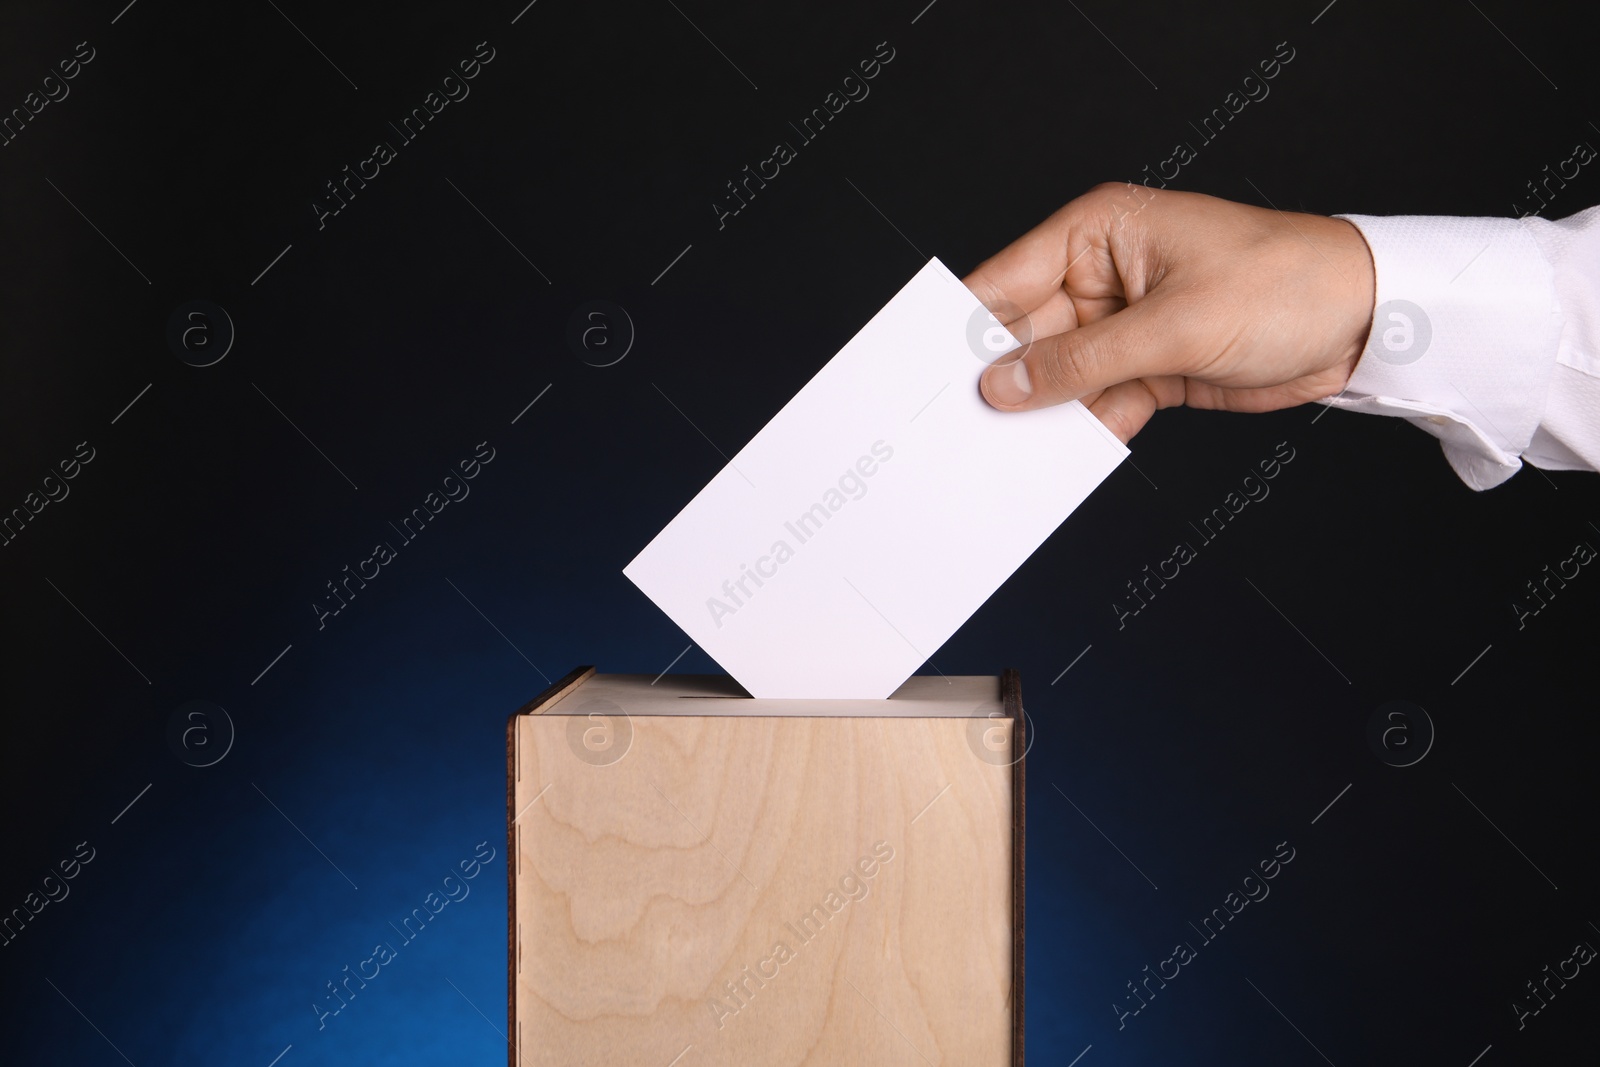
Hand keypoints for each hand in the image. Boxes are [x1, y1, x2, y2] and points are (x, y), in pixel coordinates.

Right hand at [965, 183, 1376, 442]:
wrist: (1366, 321)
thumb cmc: (1284, 283)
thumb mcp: (1174, 325)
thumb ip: (1082, 362)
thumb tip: (1006, 386)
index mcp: (1098, 233)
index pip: (1006, 281)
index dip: (966, 329)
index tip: (929, 377)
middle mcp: (1101, 276)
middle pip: (1025, 337)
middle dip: (1003, 383)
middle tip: (961, 431)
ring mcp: (1124, 325)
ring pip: (1059, 377)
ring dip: (1043, 414)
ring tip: (1006, 454)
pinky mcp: (1149, 368)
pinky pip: (1097, 403)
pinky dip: (1085, 430)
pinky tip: (1064, 457)